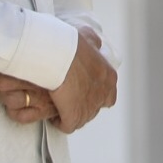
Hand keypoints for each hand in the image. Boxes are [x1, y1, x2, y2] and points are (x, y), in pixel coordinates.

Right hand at [0, 29, 114, 131]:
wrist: (58, 55)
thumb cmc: (71, 44)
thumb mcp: (89, 37)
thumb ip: (95, 43)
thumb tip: (97, 45)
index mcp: (108, 77)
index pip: (108, 95)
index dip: (94, 94)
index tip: (81, 90)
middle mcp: (103, 94)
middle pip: (95, 108)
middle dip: (82, 105)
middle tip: (68, 99)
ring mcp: (89, 107)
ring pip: (82, 118)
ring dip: (71, 114)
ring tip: (59, 108)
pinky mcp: (74, 117)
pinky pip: (68, 126)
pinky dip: (60, 123)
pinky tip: (53, 115)